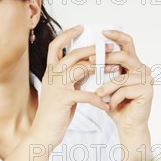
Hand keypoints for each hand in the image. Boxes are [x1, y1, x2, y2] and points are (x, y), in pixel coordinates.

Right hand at [30, 25, 110, 145]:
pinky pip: (86, 94)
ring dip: (102, 67)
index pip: (56, 45)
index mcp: (51, 72)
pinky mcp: (64, 99)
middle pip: (74, 53)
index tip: (81, 27)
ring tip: (116, 69)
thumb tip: (87, 67)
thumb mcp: (62, 90)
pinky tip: (107, 104)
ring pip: (81, 68)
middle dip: (94, 49)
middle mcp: (52, 75)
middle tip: (110, 47)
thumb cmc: (55, 113)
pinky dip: (98, 99)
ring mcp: (57, 86)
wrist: (43, 133)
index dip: (67, 34)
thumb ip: (71, 78)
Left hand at [92, 30, 153, 133]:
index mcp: (133, 64)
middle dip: (105, 59)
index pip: (127, 43)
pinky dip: (114, 98)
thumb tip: (85, 56)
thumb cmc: (115, 104)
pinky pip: (124, 90)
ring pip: (121, 77)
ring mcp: (147, 79)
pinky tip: (110, 105)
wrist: (126, 124)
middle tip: (90, 60)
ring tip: (97, 94)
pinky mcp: (147, 90)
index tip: (103, 32)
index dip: (116, 36)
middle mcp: (142, 68)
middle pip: (123, 56)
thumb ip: (102, 71)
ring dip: (106, 86)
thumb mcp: (106, 84)